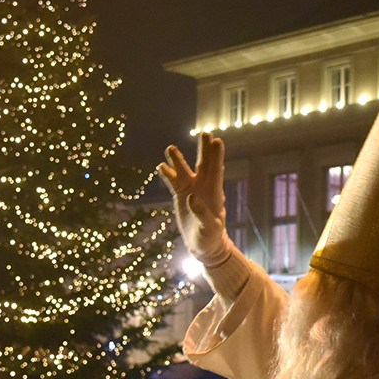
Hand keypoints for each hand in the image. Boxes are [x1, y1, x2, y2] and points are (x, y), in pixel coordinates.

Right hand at [159, 133, 233, 267]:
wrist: (204, 245)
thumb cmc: (211, 237)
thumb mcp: (210, 227)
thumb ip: (202, 213)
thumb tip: (191, 197)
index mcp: (214, 192)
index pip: (216, 170)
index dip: (216, 156)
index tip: (217, 141)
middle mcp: (203, 187)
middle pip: (203, 164)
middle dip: (204, 149)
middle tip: (205, 133)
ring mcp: (191, 190)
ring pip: (184, 171)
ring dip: (178, 160)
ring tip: (171, 148)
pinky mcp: (180, 196)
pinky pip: (173, 182)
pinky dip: (167, 174)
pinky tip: (161, 166)